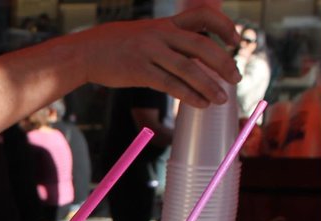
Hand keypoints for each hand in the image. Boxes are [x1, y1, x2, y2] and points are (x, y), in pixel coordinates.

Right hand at [76, 7, 241, 108]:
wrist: (84, 52)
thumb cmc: (113, 46)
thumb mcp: (143, 33)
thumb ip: (166, 39)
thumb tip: (190, 53)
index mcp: (165, 23)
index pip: (203, 17)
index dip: (224, 27)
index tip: (236, 41)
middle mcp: (161, 35)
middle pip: (202, 45)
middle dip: (223, 63)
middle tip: (236, 78)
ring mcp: (150, 53)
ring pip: (188, 68)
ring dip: (209, 85)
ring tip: (222, 99)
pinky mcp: (139, 72)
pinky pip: (170, 84)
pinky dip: (189, 95)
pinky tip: (200, 104)